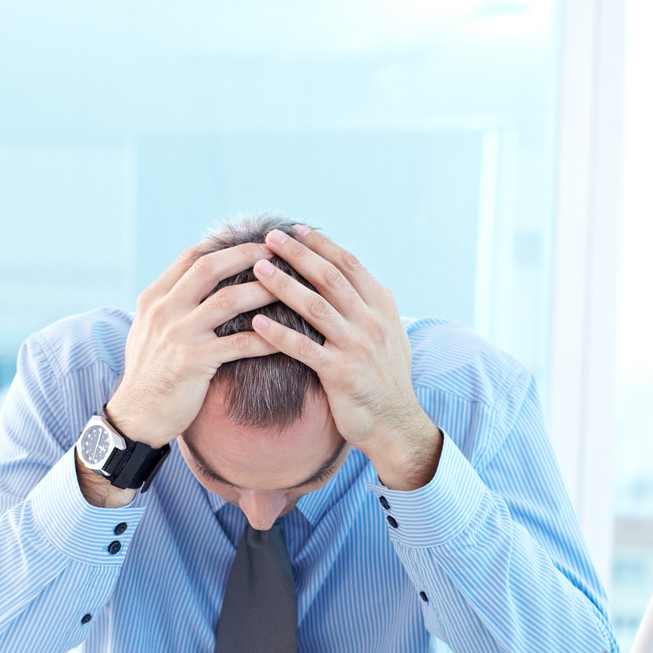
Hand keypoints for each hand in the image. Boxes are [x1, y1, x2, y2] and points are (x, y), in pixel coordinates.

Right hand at [99, 240, 283, 458]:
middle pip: (209, 268)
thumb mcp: (148, 330)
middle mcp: (164, 310)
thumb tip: (192, 285)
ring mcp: (178, 335)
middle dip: (246, 255)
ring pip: (227, 300)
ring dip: (262, 290)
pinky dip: (267, 338)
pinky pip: (239, 344)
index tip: (251, 242)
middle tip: (276, 252)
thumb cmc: (148, 375)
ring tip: (290, 286)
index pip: (190, 258)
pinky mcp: (193, 362)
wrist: (135, 416)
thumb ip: (169, 306)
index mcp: (154, 298)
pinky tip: (289, 337)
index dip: (223, 245)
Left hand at [247, 227, 440, 491]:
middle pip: (330, 277)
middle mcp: (372, 322)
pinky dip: (279, 334)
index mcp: (382, 306)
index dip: (321, 245)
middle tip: (271, 238)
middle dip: (299, 255)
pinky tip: (256, 322)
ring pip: (315, 307)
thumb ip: (369, 304)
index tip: (296, 229)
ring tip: (258, 269)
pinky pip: (304, 349)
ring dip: (284, 285)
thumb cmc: (384, 378)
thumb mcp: (388, 333)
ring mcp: (357, 347)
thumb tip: (348, 274)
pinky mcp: (341, 374)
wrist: (395, 423)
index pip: (349, 265)